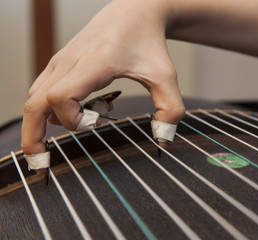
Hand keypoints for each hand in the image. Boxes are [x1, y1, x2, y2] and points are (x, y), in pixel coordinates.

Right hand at [21, 0, 184, 170]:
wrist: (135, 12)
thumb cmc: (148, 42)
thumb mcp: (166, 75)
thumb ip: (170, 108)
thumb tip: (164, 138)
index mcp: (93, 63)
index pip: (60, 97)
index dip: (73, 120)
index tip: (97, 122)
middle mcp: (69, 62)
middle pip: (35, 103)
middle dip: (33, 136)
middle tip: (42, 160)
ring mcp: (61, 61)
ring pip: (35, 97)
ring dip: (47, 121)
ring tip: (83, 122)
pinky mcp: (61, 62)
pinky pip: (43, 89)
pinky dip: (51, 108)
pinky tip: (81, 109)